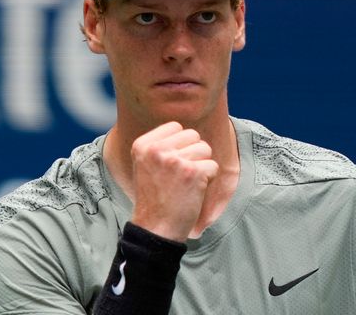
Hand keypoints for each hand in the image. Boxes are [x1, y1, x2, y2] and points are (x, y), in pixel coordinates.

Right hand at [129, 121, 217, 241]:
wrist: (155, 228)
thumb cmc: (154, 197)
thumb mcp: (145, 164)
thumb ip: (160, 144)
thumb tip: (184, 127)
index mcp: (143, 145)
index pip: (176, 126)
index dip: (180, 144)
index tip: (170, 165)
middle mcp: (156, 150)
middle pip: (192, 135)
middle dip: (193, 153)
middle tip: (180, 175)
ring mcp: (175, 160)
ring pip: (205, 148)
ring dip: (202, 165)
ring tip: (186, 183)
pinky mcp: (193, 173)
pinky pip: (213, 166)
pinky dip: (209, 179)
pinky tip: (194, 191)